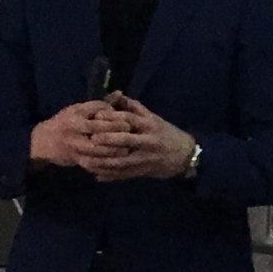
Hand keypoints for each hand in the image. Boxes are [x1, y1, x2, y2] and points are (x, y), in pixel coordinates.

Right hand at [29, 100, 130, 168]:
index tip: (126, 118)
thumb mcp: (79, 109)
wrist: (43, 142)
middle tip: (130, 132)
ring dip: (114, 150)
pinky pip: (93, 163)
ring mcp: (74, 145)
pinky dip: (105, 163)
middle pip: (99, 130)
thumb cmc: (65, 122)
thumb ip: (100, 104)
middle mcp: (75, 129)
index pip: (98, 111)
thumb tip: (119, 93)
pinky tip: (116, 162)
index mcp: (77, 114)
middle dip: (116, 131)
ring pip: (97, 149)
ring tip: (127, 149)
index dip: (114, 115)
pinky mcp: (76, 159)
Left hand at [80, 94, 194, 181]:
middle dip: (107, 140)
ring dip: (104, 161)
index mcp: (149, 125)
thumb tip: (115, 95)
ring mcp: (145, 158)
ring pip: (122, 160)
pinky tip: (96, 175)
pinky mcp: (143, 171)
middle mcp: (147, 141)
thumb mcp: (153, 118)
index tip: (97, 116)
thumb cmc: (165, 132)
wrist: (184, 155)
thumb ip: (134, 108)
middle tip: (90, 139)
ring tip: (88, 160)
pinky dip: (110, 175)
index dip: (113, 117)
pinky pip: (124, 175)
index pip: (130, 119)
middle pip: (125, 140)